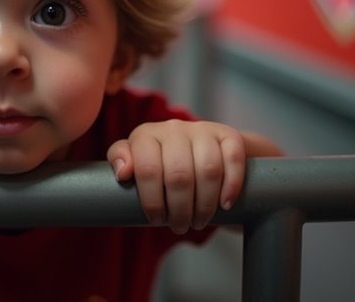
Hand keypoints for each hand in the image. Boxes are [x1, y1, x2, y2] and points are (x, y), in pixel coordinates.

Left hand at [106, 119, 245, 233]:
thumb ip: (120, 162)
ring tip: (199, 222)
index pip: (147, 169)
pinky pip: (233, 159)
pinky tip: (225, 205)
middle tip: (180, 226)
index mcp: (146, 135)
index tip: (156, 220)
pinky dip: (231, 186)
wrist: (200, 150)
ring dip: (205, 205)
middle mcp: (173, 128)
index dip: (152, 201)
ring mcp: (202, 129)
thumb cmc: (161, 165)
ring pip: (208, 170)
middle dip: (180, 210)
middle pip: (179, 175)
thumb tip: (123, 173)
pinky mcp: (228, 135)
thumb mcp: (136, 164)